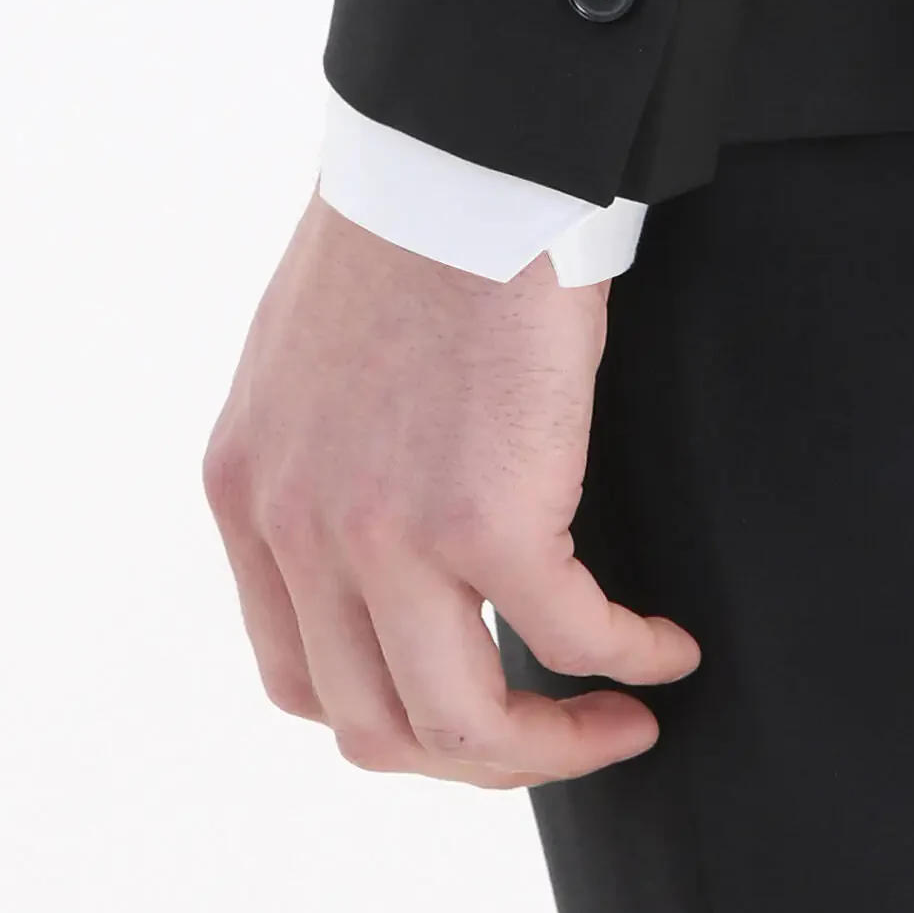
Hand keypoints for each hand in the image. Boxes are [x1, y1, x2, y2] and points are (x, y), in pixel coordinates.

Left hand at [201, 187, 701, 787]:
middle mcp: (298, 530)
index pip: (299, 676)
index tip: (467, 702)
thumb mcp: (306, 367)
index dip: (391, 714)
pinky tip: (665, 648)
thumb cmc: (405, 233)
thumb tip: (384, 527)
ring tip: (617, 719)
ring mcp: (384, 534)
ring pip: (464, 725)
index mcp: (248, 493)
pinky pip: (572, 636)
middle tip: (553, 733)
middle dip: (477, 754)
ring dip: (552, 746)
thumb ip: (320, 464)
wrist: (456, 158)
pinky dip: (628, 658)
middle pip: (378, 727)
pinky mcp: (487, 516)